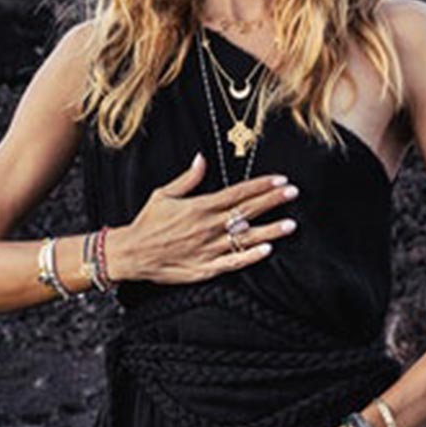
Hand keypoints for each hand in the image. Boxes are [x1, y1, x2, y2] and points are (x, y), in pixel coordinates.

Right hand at [107, 153, 298, 284]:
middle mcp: (208, 226)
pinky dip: (251, 256)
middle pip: (248, 210)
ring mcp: (209, 248)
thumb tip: (202, 159)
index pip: (238, 193)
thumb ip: (187, 179)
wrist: (132, 253)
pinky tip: (267, 250)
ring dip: (270, 230)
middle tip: (293, 193)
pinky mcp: (206, 268)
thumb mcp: (163, 194)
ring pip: (246, 237)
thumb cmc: (147, 223)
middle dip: (273, 201)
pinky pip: (233, 262)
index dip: (262, 185)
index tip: (280, 180)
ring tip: (291, 224)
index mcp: (200, 207)